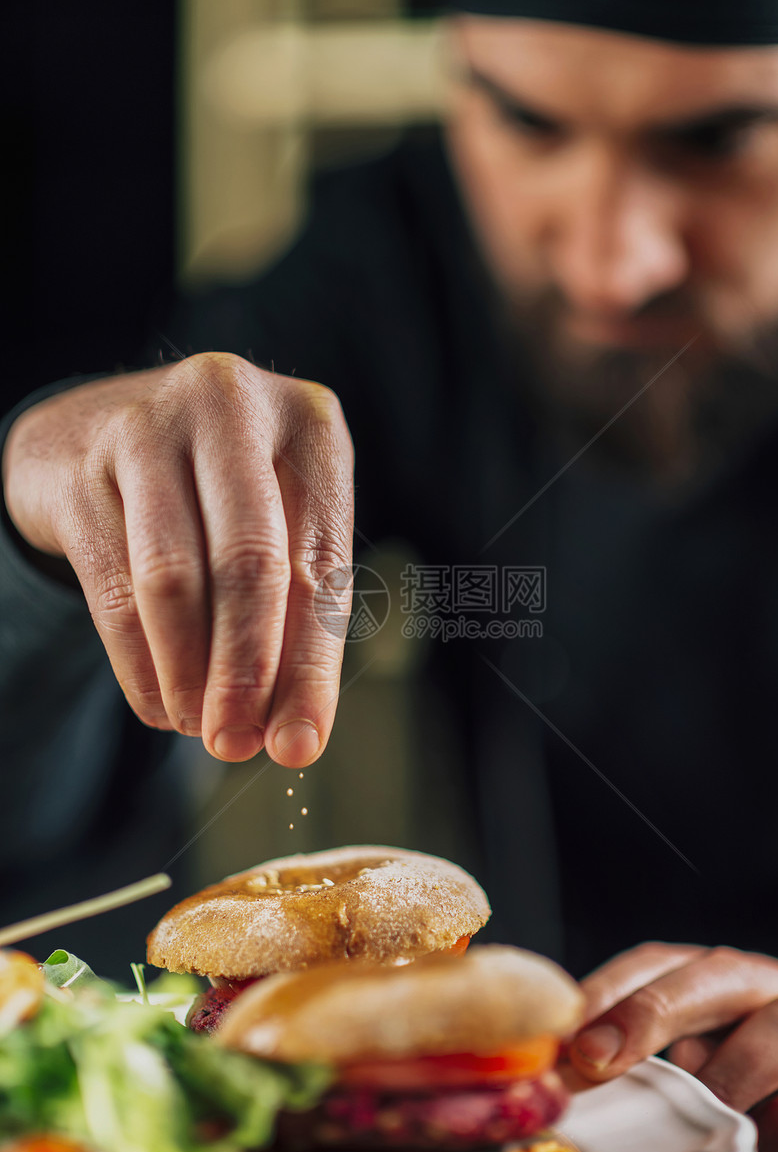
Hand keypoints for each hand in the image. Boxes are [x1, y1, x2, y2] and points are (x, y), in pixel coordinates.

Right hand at [2, 353, 353, 765]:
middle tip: (237, 746)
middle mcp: (231, 405)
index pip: (321, 561)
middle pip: (248, 563)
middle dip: (245, 673)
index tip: (300, 744)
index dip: (312, 665)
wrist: (97, 433)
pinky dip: (138, 663)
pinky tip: (159, 703)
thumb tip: (292, 732)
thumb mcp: (280, 527)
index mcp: (310, 422)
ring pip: (172, 580)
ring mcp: (147, 428)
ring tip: (199, 727)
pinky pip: (113, 588)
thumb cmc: (218, 494)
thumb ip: (297, 615)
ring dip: (187, 674)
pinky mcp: (80, 469)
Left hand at [560, 942, 777, 1151]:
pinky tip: (768, 1138)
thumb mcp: (714, 1054)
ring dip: (730, 1073)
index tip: (556, 1034)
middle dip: (649, 1012)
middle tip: (594, 1057)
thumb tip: (574, 1075)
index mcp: (727, 978)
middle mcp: (776, 987)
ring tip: (701, 1111)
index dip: (605, 991)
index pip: (658, 962)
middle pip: (715, 975)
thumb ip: (659, 1058)